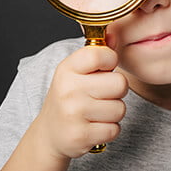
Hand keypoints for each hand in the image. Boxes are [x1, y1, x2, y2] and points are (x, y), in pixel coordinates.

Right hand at [34, 45, 128, 159]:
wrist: (50, 133)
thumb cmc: (69, 97)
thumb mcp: (76, 71)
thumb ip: (97, 54)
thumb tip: (114, 34)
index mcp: (68, 68)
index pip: (102, 54)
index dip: (110, 61)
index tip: (103, 69)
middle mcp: (69, 89)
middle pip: (120, 84)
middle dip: (116, 91)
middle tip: (100, 94)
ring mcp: (73, 114)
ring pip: (120, 109)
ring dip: (113, 112)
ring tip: (96, 111)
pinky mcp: (81, 136)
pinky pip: (114, 129)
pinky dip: (108, 129)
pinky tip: (94, 126)